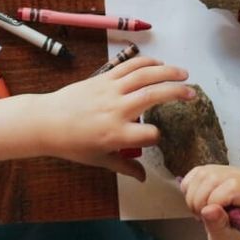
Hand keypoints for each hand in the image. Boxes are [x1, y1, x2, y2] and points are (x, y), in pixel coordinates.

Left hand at [35, 56, 193, 180]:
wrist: (46, 121)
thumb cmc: (72, 144)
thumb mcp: (99, 160)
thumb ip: (125, 167)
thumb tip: (144, 178)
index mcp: (117, 134)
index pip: (149, 134)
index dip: (158, 136)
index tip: (158, 137)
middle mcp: (116, 110)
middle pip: (153, 96)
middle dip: (176, 93)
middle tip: (192, 94)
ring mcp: (110, 90)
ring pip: (144, 75)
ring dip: (167, 72)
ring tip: (184, 73)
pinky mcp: (104, 77)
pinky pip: (128, 66)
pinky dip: (146, 62)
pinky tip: (160, 63)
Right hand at [180, 165, 239, 239]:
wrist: (236, 235)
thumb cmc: (237, 239)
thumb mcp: (228, 239)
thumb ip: (219, 225)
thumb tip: (209, 210)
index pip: (233, 186)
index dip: (215, 199)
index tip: (208, 215)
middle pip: (214, 177)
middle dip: (200, 199)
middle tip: (201, 216)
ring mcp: (232, 172)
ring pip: (203, 173)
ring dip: (193, 194)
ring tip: (200, 210)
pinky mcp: (218, 170)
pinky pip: (197, 172)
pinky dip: (190, 187)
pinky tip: (197, 200)